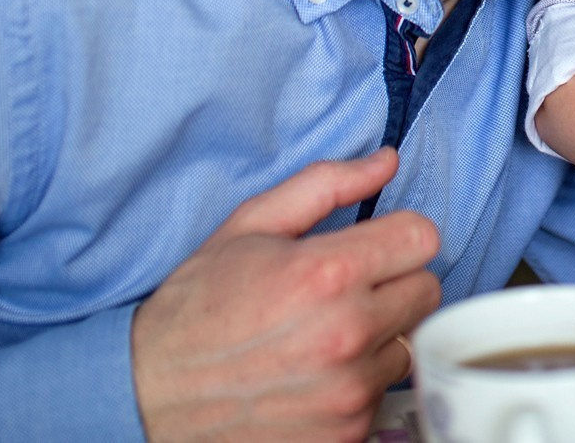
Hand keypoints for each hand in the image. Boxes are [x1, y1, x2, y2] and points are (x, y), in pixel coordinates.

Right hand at [132, 147, 442, 442]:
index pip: (424, 238)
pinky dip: (360, 383)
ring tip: (325, 336)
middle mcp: (347, 332)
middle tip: (346, 293)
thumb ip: (326, 185)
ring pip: (409, 343)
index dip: (397, 237)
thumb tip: (386, 160)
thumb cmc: (196, 308)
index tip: (373, 247)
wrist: (147, 396)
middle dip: (394, 284)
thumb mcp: (249, 227)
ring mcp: (348, 390)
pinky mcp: (345, 434)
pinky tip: (317, 375)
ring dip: (380, 337)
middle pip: (427, 290)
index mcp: (328, 272)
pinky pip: (385, 393)